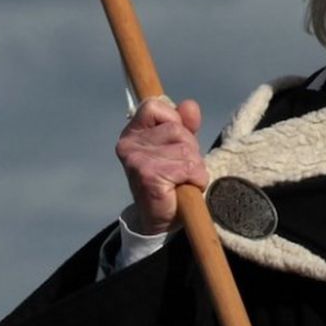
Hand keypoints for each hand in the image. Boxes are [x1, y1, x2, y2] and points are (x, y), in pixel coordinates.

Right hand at [116, 97, 208, 234]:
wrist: (159, 220)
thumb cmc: (169, 180)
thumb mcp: (178, 145)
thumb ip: (184, 123)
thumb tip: (189, 105)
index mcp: (132, 133)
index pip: (154, 106)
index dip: (173, 119)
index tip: (175, 140)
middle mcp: (129, 144)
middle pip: (177, 129)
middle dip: (189, 148)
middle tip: (180, 168)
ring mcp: (138, 160)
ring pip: (186, 149)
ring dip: (194, 166)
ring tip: (181, 179)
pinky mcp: (150, 176)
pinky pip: (189, 168)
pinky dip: (196, 179)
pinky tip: (183, 188)